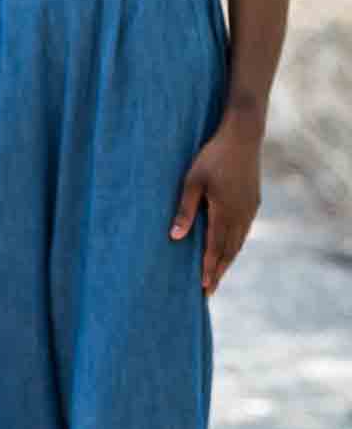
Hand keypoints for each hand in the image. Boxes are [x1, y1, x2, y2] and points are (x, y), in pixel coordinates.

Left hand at [170, 118, 261, 294]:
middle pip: (228, 251)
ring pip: (238, 243)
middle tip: (208, 292)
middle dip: (217, 272)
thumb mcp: (192, 181)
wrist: (243, 136)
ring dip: (227, 261)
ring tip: (217, 277)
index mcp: (224, 212)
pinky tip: (229, 251)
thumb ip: (184, 210)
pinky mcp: (253, 203)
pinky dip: (235, 246)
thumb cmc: (212, 156)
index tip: (203, 288)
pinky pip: (243, 232)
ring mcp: (249, 209)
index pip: (215, 248)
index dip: (208, 269)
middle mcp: (240, 215)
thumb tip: (174, 238)